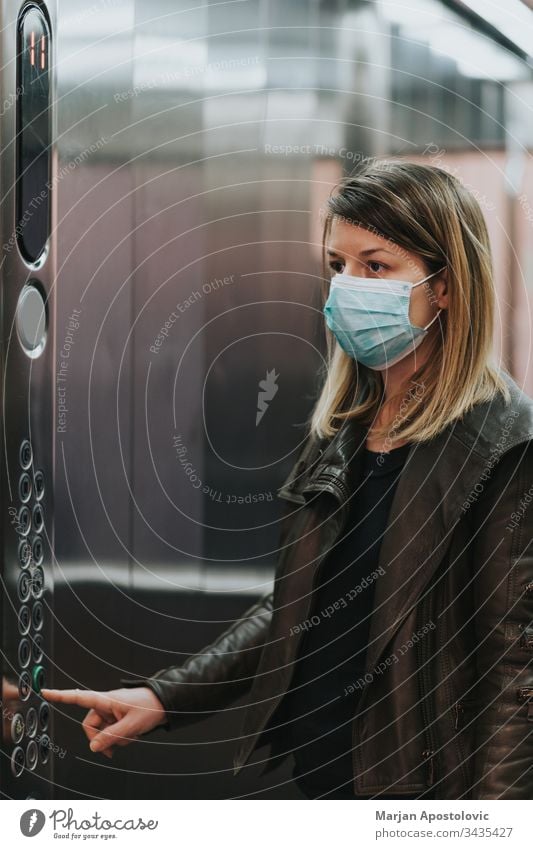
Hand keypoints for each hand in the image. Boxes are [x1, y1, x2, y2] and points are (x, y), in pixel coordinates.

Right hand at [41, 687, 166, 758]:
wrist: (165, 704)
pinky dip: (119, 738)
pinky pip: (110, 733)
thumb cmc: (150, 706)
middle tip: (115, 746)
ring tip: (130, 736)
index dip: (60, 696)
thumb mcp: (131, 724)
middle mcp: (105, 705)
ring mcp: (111, 712)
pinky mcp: (117, 718)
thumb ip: (111, 737)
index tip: (45, 693)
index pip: (78, 697)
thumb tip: (93, 747)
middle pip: (90, 726)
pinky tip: (131, 736)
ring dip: (113, 739)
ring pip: (101, 732)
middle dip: (101, 739)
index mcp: (105, 700)